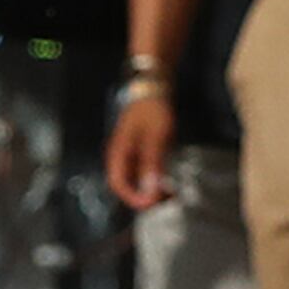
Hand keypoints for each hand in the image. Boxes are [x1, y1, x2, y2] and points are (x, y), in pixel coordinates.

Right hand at [106, 85, 176, 208]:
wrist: (154, 85)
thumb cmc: (152, 109)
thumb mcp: (155, 137)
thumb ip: (151, 163)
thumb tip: (149, 191)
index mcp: (118, 153)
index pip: (118, 184)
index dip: (133, 197)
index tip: (152, 203)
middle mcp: (120, 155)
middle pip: (126, 184)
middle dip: (144, 195)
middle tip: (166, 199)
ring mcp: (129, 152)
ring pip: (135, 178)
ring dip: (150, 187)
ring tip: (170, 192)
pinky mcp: (140, 149)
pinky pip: (143, 169)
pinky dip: (153, 177)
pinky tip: (168, 178)